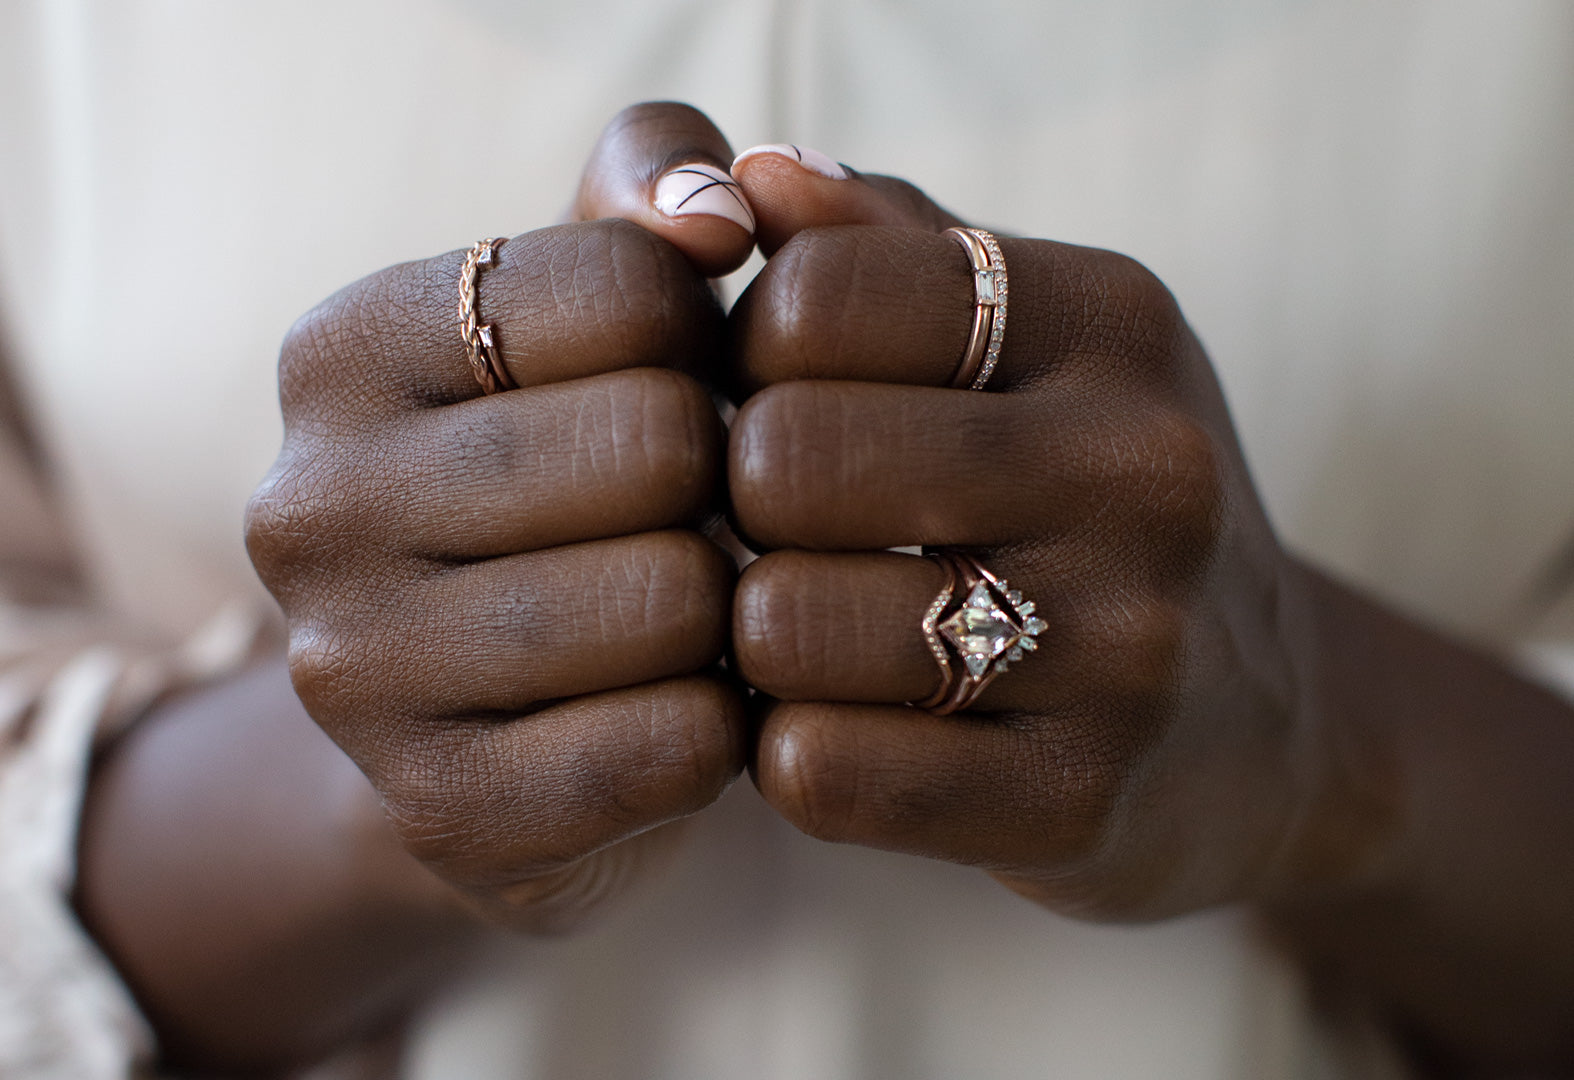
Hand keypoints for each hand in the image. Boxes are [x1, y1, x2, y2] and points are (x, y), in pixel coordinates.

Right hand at [247, 106, 758, 930]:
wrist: (488, 723)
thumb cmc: (563, 481)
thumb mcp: (585, 312)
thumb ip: (647, 194)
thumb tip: (719, 208)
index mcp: (339, 352)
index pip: (630, 290)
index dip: (710, 344)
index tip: (680, 388)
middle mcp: (309, 507)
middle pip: (659, 444)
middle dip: (723, 483)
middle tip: (694, 517)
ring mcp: (354, 674)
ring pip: (675, 600)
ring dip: (729, 611)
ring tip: (688, 611)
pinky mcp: (440, 812)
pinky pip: (675, 745)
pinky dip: (723, 725)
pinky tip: (682, 709)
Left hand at [725, 146, 1323, 917]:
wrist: (1260, 728)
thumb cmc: (1093, 505)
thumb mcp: (1036, 342)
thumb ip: (888, 245)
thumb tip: (748, 178)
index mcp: (1113, 321)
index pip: (815, 294)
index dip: (747, 353)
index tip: (779, 397)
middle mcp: (1142, 471)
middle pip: (786, 458)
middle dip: (743, 501)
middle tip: (775, 528)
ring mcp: (1128, 647)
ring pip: (785, 624)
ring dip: (755, 636)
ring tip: (802, 626)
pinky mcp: (1081, 802)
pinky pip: (823, 772)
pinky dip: (787, 751)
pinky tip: (833, 725)